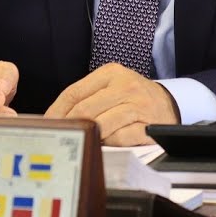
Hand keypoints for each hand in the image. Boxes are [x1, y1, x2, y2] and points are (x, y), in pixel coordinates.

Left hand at [43, 63, 179, 144]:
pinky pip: (120, 137)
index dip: (57, 110)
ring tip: (82, 141)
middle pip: (85, 109)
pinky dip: (109, 143)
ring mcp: (138, 105)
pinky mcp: (148, 125)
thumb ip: (87, 97)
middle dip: (70, 126)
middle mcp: (125, 86)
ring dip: (89, 135)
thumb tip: (56, 117)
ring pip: (101, 123)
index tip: (47, 124)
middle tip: (60, 137)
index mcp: (111, 73)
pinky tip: (107, 143)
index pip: (75, 92)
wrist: (169, 104)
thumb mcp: (111, 86)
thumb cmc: (133, 97)